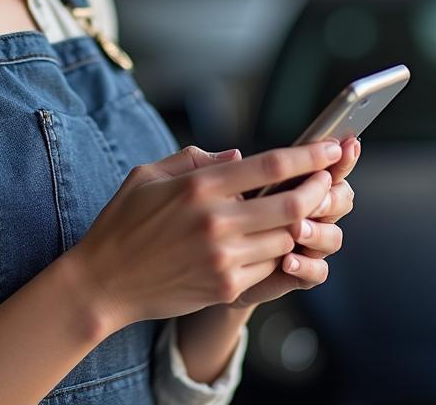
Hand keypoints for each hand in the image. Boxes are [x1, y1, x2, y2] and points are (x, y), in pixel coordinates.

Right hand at [66, 140, 344, 333]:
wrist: (104, 282)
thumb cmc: (123, 221)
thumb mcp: (148, 174)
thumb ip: (194, 158)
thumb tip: (238, 156)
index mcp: (199, 186)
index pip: (270, 165)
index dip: (309, 156)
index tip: (332, 147)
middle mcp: (216, 222)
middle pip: (293, 204)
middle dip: (321, 190)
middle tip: (329, 180)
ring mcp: (224, 258)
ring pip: (287, 238)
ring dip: (301, 224)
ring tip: (305, 210)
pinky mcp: (226, 287)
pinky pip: (270, 268)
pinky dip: (278, 253)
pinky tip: (273, 243)